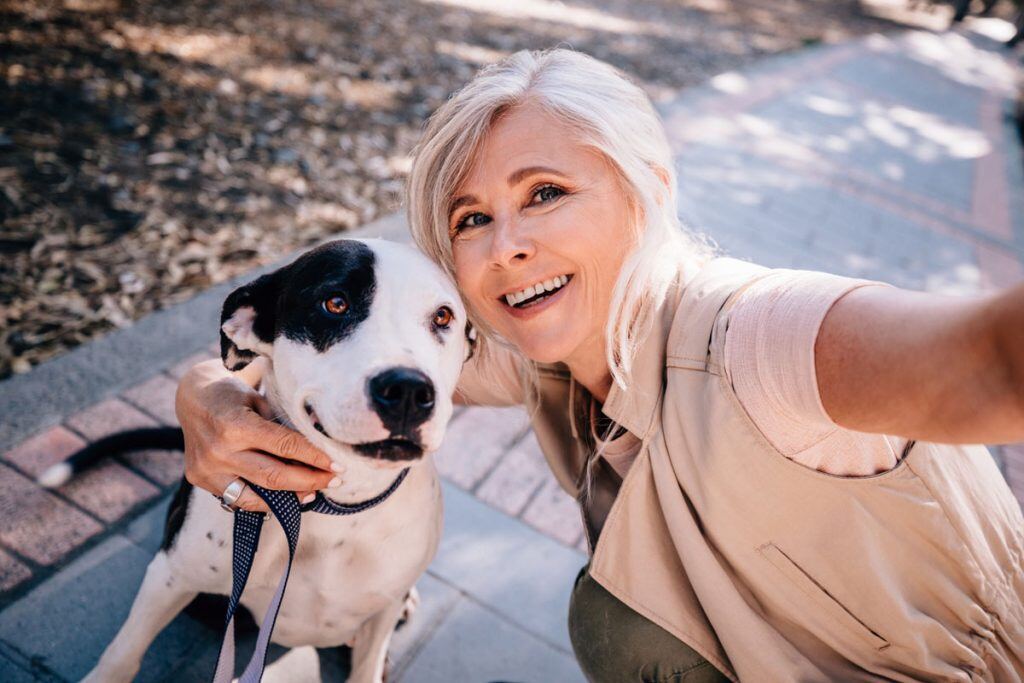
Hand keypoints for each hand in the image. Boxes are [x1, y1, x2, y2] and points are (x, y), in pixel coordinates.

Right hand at [175, 359, 339, 511]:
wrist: (192, 398)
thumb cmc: (233, 395)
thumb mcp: (259, 400)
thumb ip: (283, 424)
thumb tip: (321, 445)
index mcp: (235, 425)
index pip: (285, 447)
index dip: (315, 458)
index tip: (338, 465)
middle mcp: (219, 451)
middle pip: (274, 476)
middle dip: (309, 481)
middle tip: (333, 480)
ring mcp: (207, 469)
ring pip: (257, 495)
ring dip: (289, 497)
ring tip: (313, 492)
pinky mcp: (200, 480)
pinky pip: (238, 498)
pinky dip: (264, 500)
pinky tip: (284, 497)